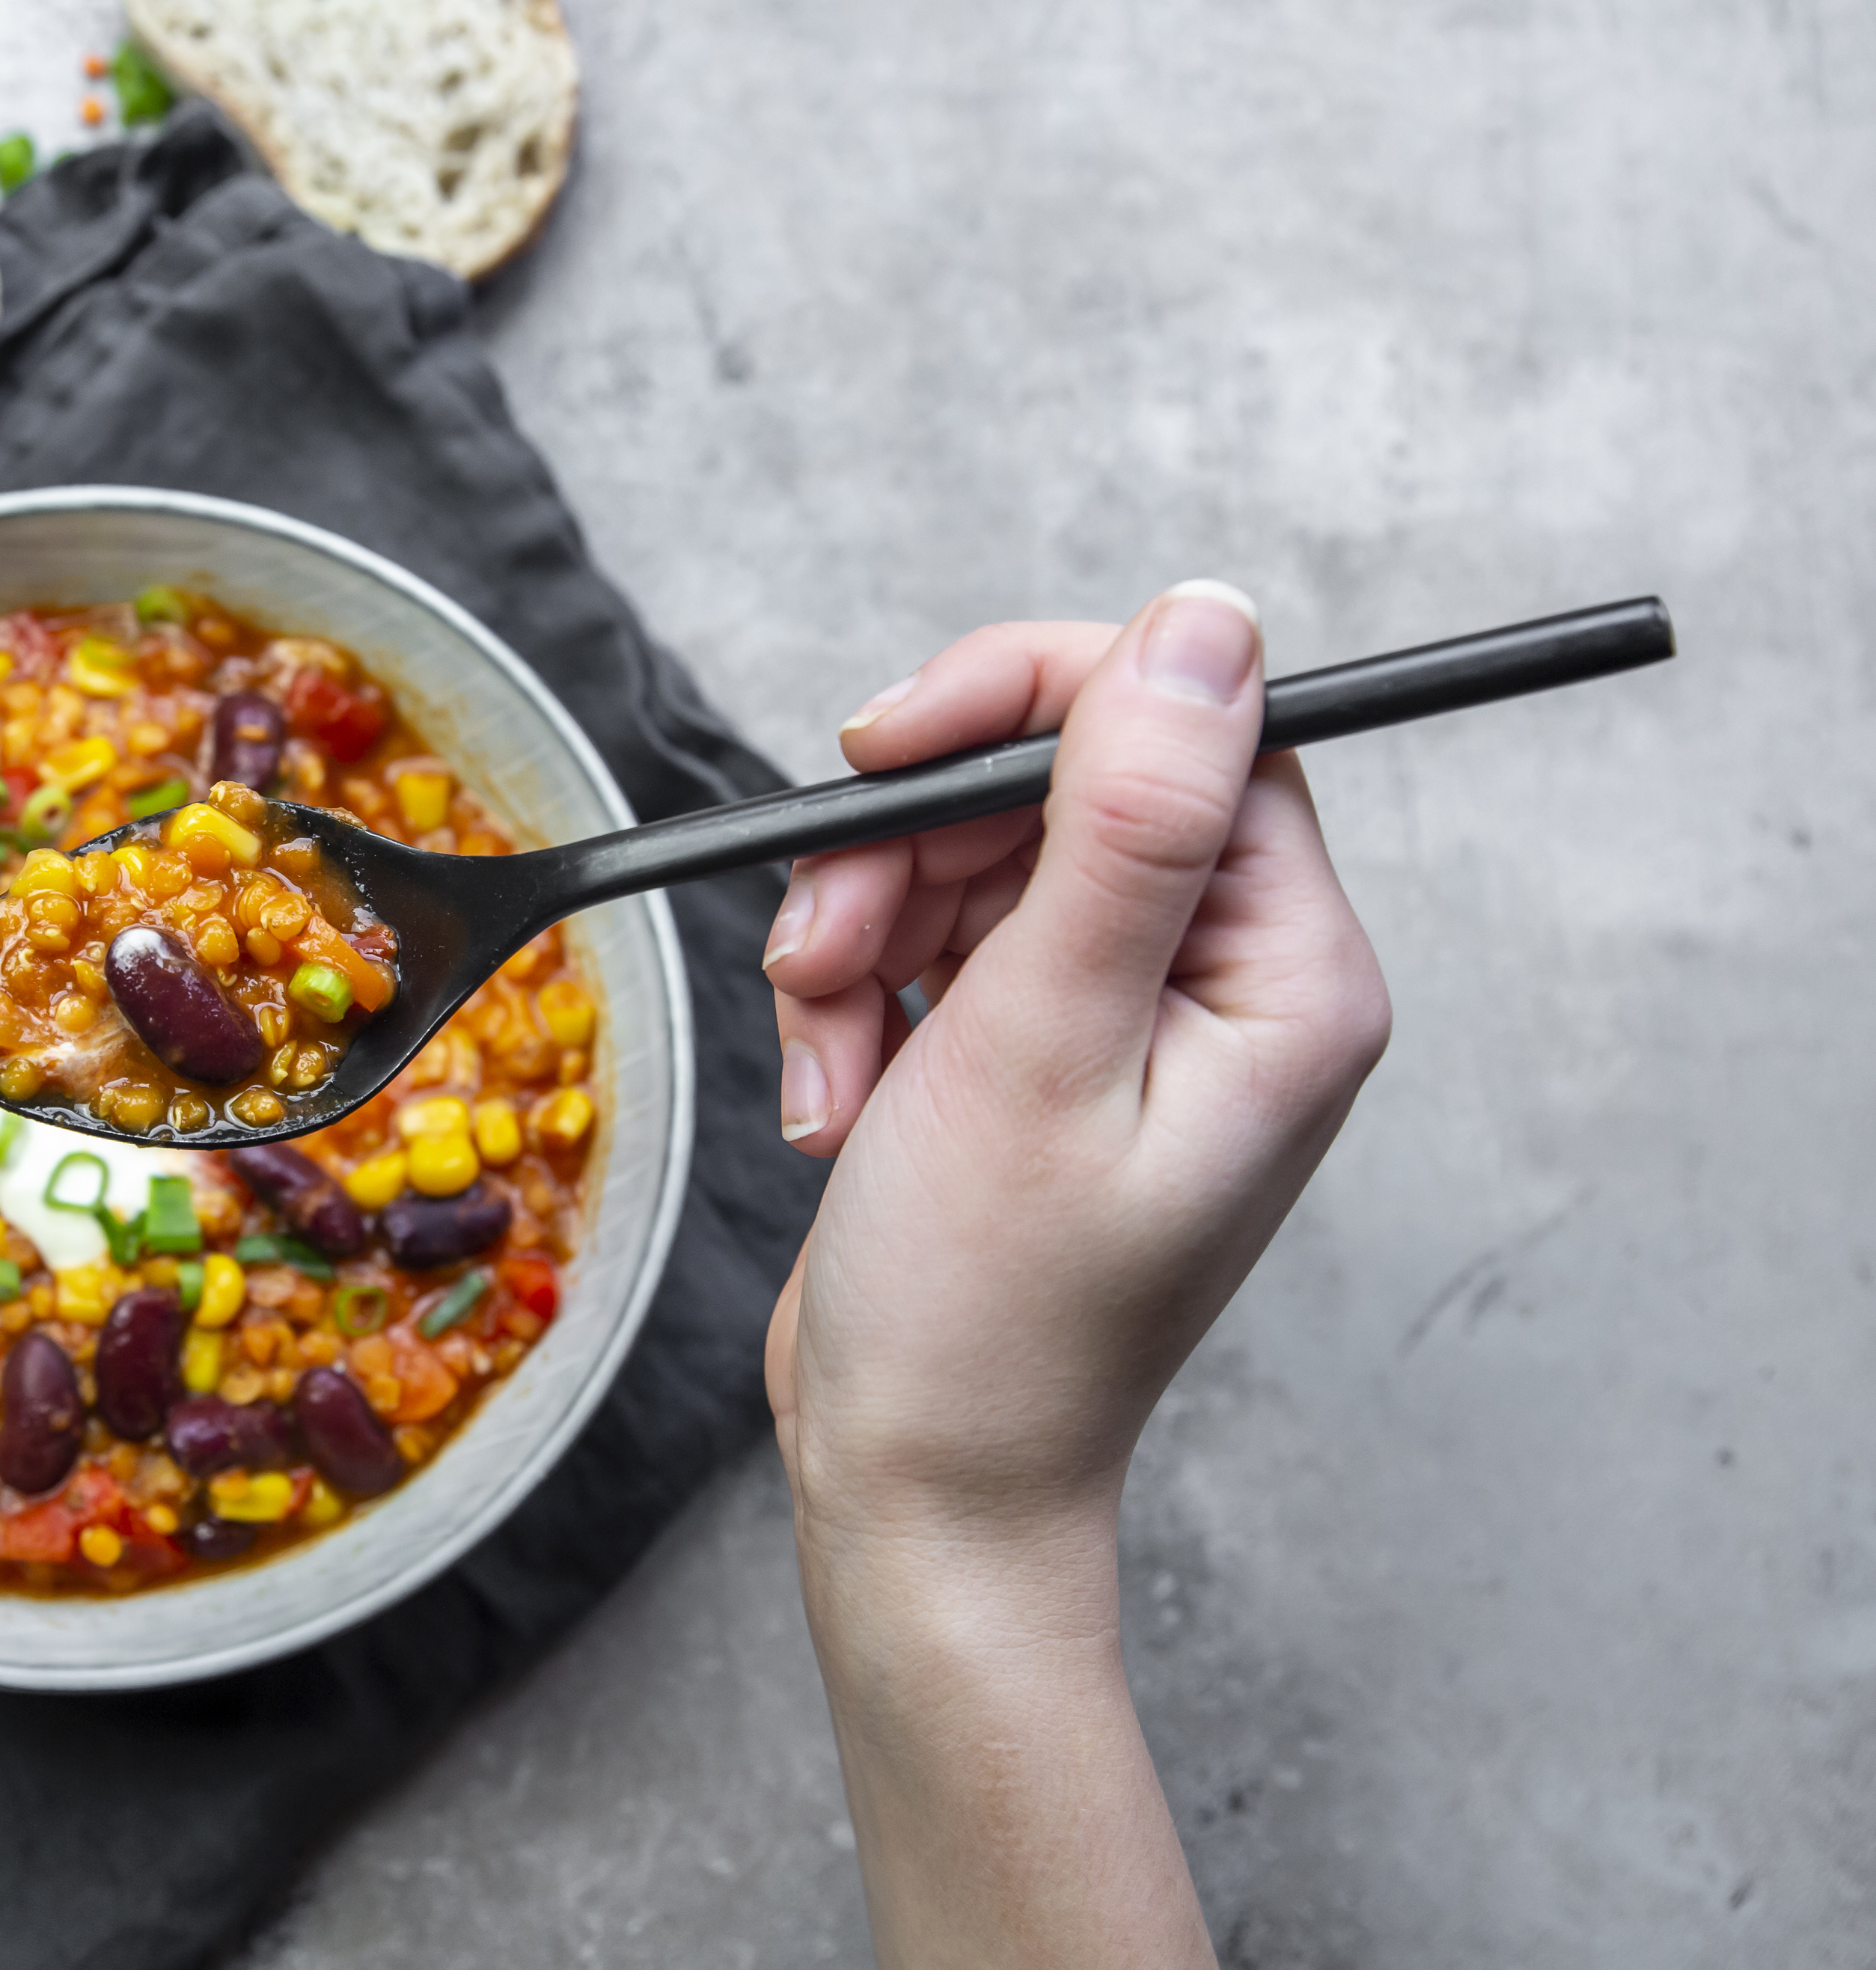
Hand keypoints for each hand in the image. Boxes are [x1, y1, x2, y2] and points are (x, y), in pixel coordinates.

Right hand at [762, 584, 1388, 1967]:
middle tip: (823, 952)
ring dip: (859, 936)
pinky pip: (928, 942)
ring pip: (969, 859)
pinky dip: (855, 1000)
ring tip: (828, 1056)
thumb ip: (1124, 822)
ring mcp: (1127, 1021)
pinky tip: (838, 1101)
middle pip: (1058, 788)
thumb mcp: (1038, 1043)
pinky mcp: (1034, 1052)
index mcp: (1286, 978)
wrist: (915, 1489)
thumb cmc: (986, 1316)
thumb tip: (1206, 620)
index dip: (1022, 708)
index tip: (880, 754)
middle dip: (905, 854)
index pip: (1185, 732)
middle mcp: (1227, 985)